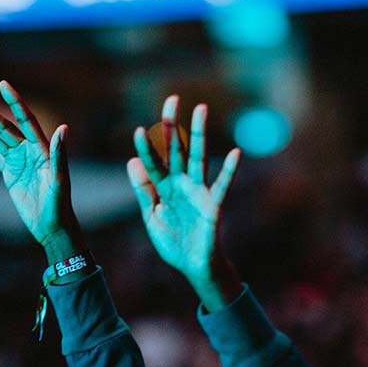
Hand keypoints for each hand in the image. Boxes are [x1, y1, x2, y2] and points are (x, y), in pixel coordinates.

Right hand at [0, 81, 72, 246]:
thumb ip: (59, 154)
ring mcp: (19, 162)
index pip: (25, 120)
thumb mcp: (59, 180)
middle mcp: (29, 152)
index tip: (3, 84)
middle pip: (5, 127)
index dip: (15, 102)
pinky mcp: (11, 174)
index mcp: (41, 150)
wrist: (52, 226)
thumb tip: (64, 127)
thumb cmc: (59, 204)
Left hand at [127, 96, 241, 305]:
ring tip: (200, 109)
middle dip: (172, 126)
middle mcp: (182, 184)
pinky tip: (235, 153)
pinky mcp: (213, 205)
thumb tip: (131, 162)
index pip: (154, 163)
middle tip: (171, 99)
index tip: (138, 130)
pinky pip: (222, 185)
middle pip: (175, 150)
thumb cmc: (174, 242)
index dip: (146, 148)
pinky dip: (229, 170)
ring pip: (198, 158)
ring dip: (199, 134)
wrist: (194, 267)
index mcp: (164, 189)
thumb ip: (143, 191)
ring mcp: (198, 192)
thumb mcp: (152, 216)